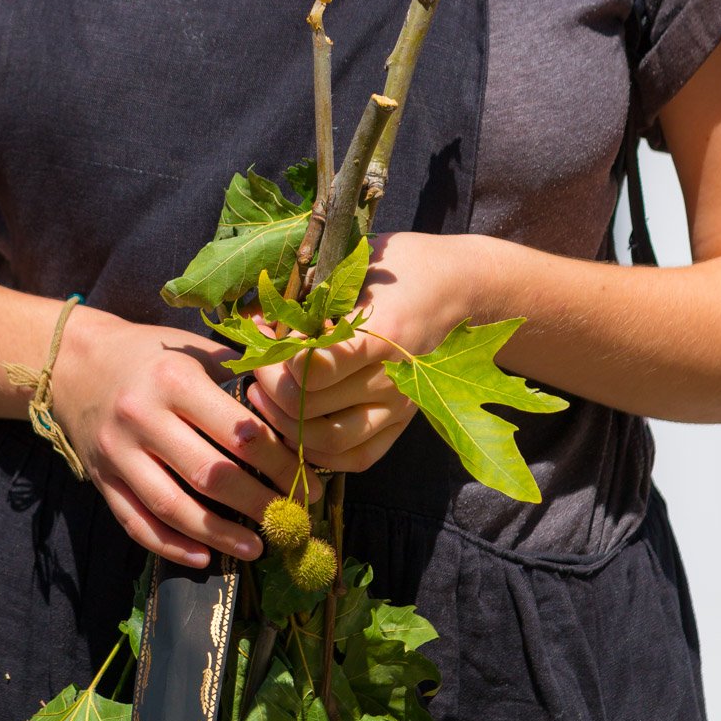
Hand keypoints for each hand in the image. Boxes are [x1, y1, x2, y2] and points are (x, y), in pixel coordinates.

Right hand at [51, 306, 321, 568]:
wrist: (72, 361)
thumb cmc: (147, 353)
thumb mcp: (194, 347)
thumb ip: (241, 374)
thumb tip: (298, 405)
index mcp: (175, 379)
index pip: (240, 432)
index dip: (280, 462)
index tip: (307, 480)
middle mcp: (142, 417)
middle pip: (211, 475)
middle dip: (258, 503)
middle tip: (290, 519)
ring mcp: (117, 453)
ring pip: (172, 507)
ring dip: (220, 535)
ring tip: (257, 548)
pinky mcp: (101, 479)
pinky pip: (136, 522)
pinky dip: (170, 546)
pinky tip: (204, 557)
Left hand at [249, 231, 491, 470]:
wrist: (465, 288)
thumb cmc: (405, 267)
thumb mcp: (356, 263)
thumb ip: (306, 293)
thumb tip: (254, 320)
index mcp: (383, 332)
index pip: (314, 368)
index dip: (276, 356)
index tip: (265, 335)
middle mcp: (393, 377)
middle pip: (309, 405)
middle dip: (270, 385)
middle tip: (259, 363)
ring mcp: (400, 406)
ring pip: (328, 440)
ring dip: (285, 423)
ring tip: (266, 396)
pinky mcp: (402, 422)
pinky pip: (357, 457)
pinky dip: (320, 453)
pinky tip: (295, 427)